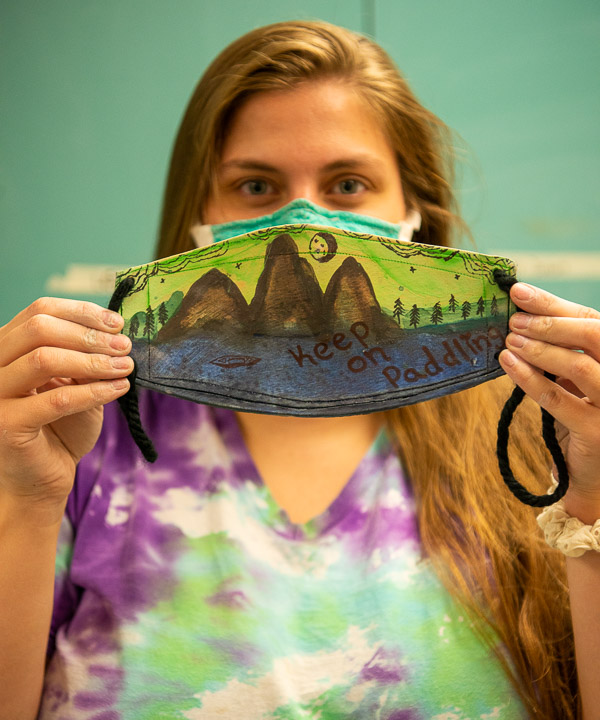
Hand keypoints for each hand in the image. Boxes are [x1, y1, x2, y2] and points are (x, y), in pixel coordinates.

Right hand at [0, 298, 132, 513]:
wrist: (44, 477)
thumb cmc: (61, 426)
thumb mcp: (76, 381)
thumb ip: (85, 355)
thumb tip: (115, 331)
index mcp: (7, 347)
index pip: (40, 311)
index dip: (82, 312)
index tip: (117, 324)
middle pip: (40, 328)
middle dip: (90, 335)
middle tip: (124, 347)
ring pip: (45, 359)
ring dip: (94, 361)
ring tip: (125, 368)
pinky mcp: (7, 424)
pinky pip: (57, 399)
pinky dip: (94, 391)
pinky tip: (119, 389)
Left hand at [498, 283, 599, 517]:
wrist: (593, 480)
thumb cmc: (580, 421)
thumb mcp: (574, 382)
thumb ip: (558, 353)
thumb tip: (519, 317)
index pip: (591, 320)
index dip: (554, 303)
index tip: (518, 291)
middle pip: (593, 335)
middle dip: (549, 322)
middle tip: (513, 319)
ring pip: (577, 366)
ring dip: (538, 349)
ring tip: (508, 339)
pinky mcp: (597, 432)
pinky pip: (557, 400)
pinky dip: (529, 378)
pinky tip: (507, 363)